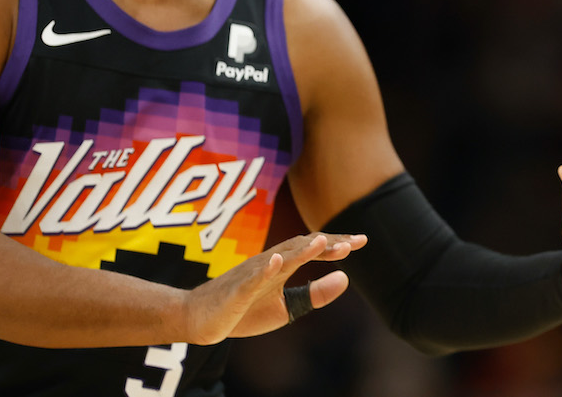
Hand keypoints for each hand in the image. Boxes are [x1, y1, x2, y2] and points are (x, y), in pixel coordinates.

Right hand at [184, 231, 366, 343]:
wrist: (199, 320)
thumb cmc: (243, 310)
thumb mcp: (286, 306)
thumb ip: (315, 293)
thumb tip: (347, 278)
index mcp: (282, 266)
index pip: (313, 249)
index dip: (336, 244)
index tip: (362, 241)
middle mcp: (269, 263)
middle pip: (301, 246)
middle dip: (327, 243)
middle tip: (354, 243)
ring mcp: (252, 275)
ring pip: (278, 257)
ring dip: (301, 250)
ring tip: (322, 242)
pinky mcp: (236, 291)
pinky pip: (251, 278)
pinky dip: (265, 268)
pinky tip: (278, 261)